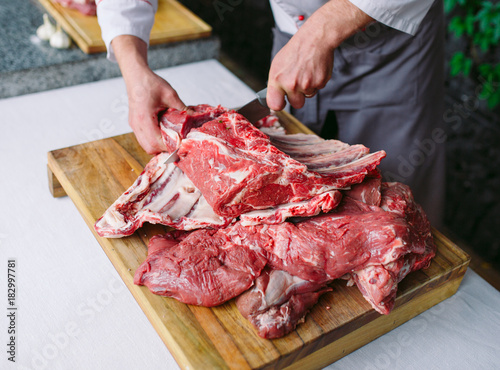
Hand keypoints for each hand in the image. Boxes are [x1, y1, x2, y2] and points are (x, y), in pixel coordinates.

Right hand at [112, 35, 185, 153]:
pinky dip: (153, 141)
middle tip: (179, 146)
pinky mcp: (135, 124)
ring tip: (172, 142)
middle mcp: (136, 124)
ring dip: (158, 147)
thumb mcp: (170, 94)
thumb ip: (182, 108)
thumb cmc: (150, 83)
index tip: (182, 146)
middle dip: (164, 150)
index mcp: (144, 117)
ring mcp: (134, 125)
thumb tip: (195, 117)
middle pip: (149, 148)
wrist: (135, 76)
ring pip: (145, 146)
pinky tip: (164, 135)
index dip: (169, 146)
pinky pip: (143, 139)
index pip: (156, 141)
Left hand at [267, 29, 333, 109]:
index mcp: (277, 79)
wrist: (315, 39)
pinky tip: (313, 70)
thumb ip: (276, 83)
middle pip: (296, 104)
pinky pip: (317, 89)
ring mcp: (307, 84)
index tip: (281, 102)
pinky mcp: (320, 82)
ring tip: (306, 72)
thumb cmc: (295, 50)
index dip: (279, 105)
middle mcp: (291, 84)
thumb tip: (275, 96)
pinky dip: (316, 82)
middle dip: (297, 97)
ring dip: (307, 88)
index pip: (275, 104)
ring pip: (308, 96)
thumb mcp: (277, 64)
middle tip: (297, 83)